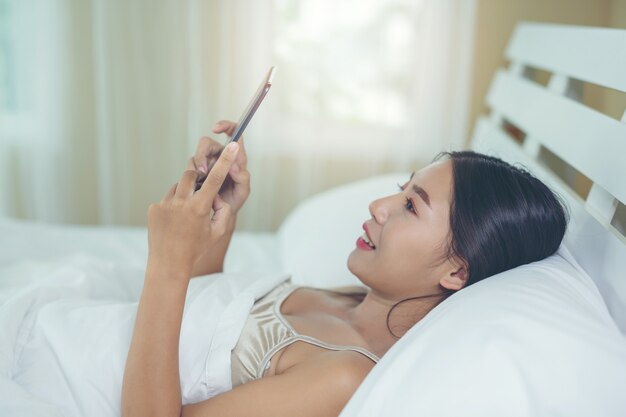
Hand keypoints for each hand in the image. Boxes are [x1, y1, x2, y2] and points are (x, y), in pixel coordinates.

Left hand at [147, 142, 239, 275]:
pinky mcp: (154, 209)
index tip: (233, 145)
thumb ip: (222, 210)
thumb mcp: (217, 232)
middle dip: (199, 177)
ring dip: (185, 194)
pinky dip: (173, 206)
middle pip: (192, 174)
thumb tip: (217, 196)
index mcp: (200, 208)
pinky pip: (167, 199)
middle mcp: (181, 203)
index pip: (215, 178)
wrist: (168, 265)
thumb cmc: (197, 249)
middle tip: (202, 190)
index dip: (225, 160)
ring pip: (178, 187)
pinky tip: (174, 223)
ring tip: (186, 216)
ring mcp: (165, 205)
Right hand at [188, 120, 249, 212]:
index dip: (226, 126)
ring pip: (196, 155)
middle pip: (206, 142)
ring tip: (201, 181)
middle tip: (203, 171)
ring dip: (197, 167)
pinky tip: (196, 185)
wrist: (220, 215)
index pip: (234, 133)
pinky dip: (191, 174)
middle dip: (202, 154)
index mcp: (235, 158)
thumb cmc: (234, 201)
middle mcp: (220, 157)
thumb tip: (234, 166)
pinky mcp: (196, 171)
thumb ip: (242, 178)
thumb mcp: (243, 191)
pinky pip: (190, 167)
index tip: (216, 128)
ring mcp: (207, 163)